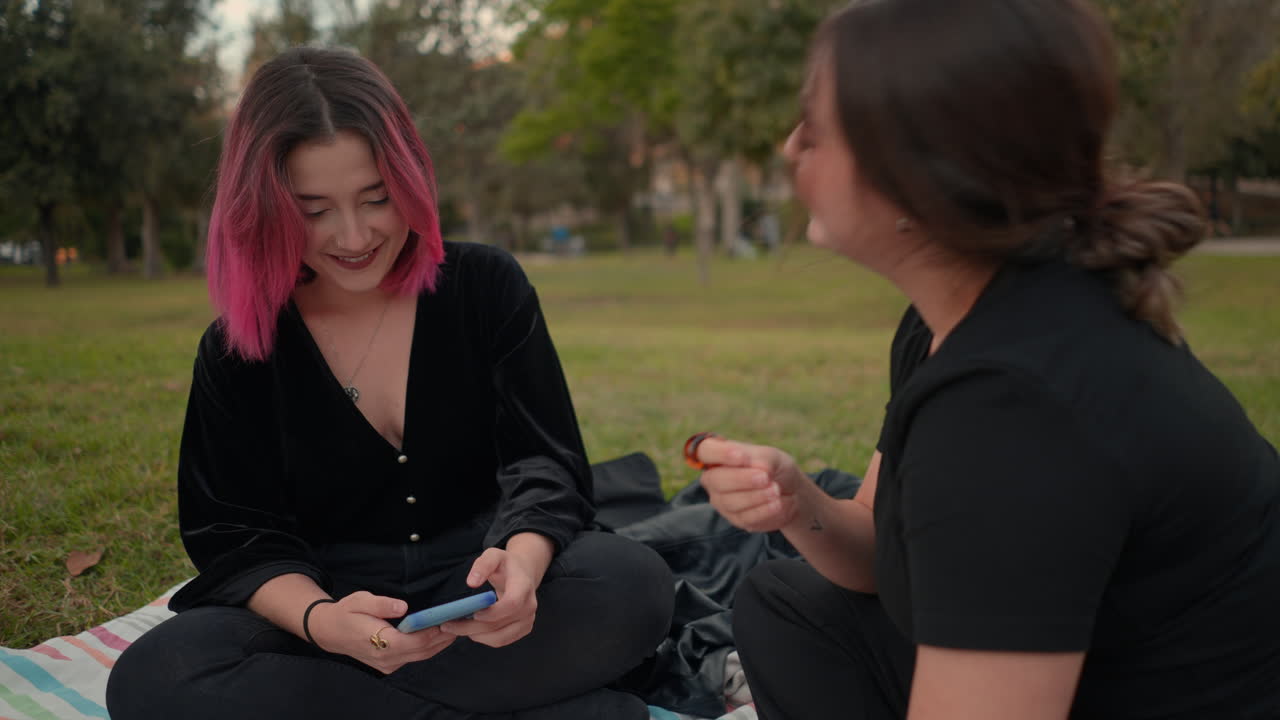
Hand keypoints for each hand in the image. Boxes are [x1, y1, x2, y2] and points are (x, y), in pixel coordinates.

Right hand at [310, 591, 455, 673]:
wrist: (330, 631)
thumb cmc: (346, 613)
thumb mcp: (360, 600)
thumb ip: (381, 604)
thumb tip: (403, 606)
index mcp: (379, 642)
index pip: (414, 641)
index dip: (433, 632)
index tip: (449, 619)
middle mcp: (386, 659)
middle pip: (422, 651)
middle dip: (442, 637)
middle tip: (460, 621)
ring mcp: (388, 664)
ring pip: (420, 656)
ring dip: (439, 643)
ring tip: (456, 626)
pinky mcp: (390, 664)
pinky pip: (414, 657)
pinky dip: (429, 647)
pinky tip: (439, 634)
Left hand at [440, 547, 538, 647]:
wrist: (523, 573)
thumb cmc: (505, 565)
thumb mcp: (493, 555)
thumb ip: (483, 565)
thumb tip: (471, 582)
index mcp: (523, 586)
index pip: (511, 604)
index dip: (492, 613)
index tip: (473, 613)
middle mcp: (529, 605)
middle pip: (499, 624)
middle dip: (472, 627)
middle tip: (448, 625)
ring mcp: (528, 620)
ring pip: (499, 638)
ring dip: (475, 635)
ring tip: (457, 627)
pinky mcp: (523, 629)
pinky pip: (501, 641)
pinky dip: (484, 638)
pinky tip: (471, 630)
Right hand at [695, 436, 813, 532]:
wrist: (790, 492)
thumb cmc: (775, 468)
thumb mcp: (772, 456)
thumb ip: (761, 459)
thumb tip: (756, 470)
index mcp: (719, 456)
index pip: (706, 451)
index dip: (720, 453)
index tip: (742, 456)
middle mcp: (714, 478)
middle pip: (715, 479)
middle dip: (740, 479)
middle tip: (764, 477)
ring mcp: (722, 501)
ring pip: (729, 501)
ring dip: (755, 496)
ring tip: (776, 490)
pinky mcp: (736, 519)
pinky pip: (744, 517)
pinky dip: (763, 510)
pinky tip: (776, 503)